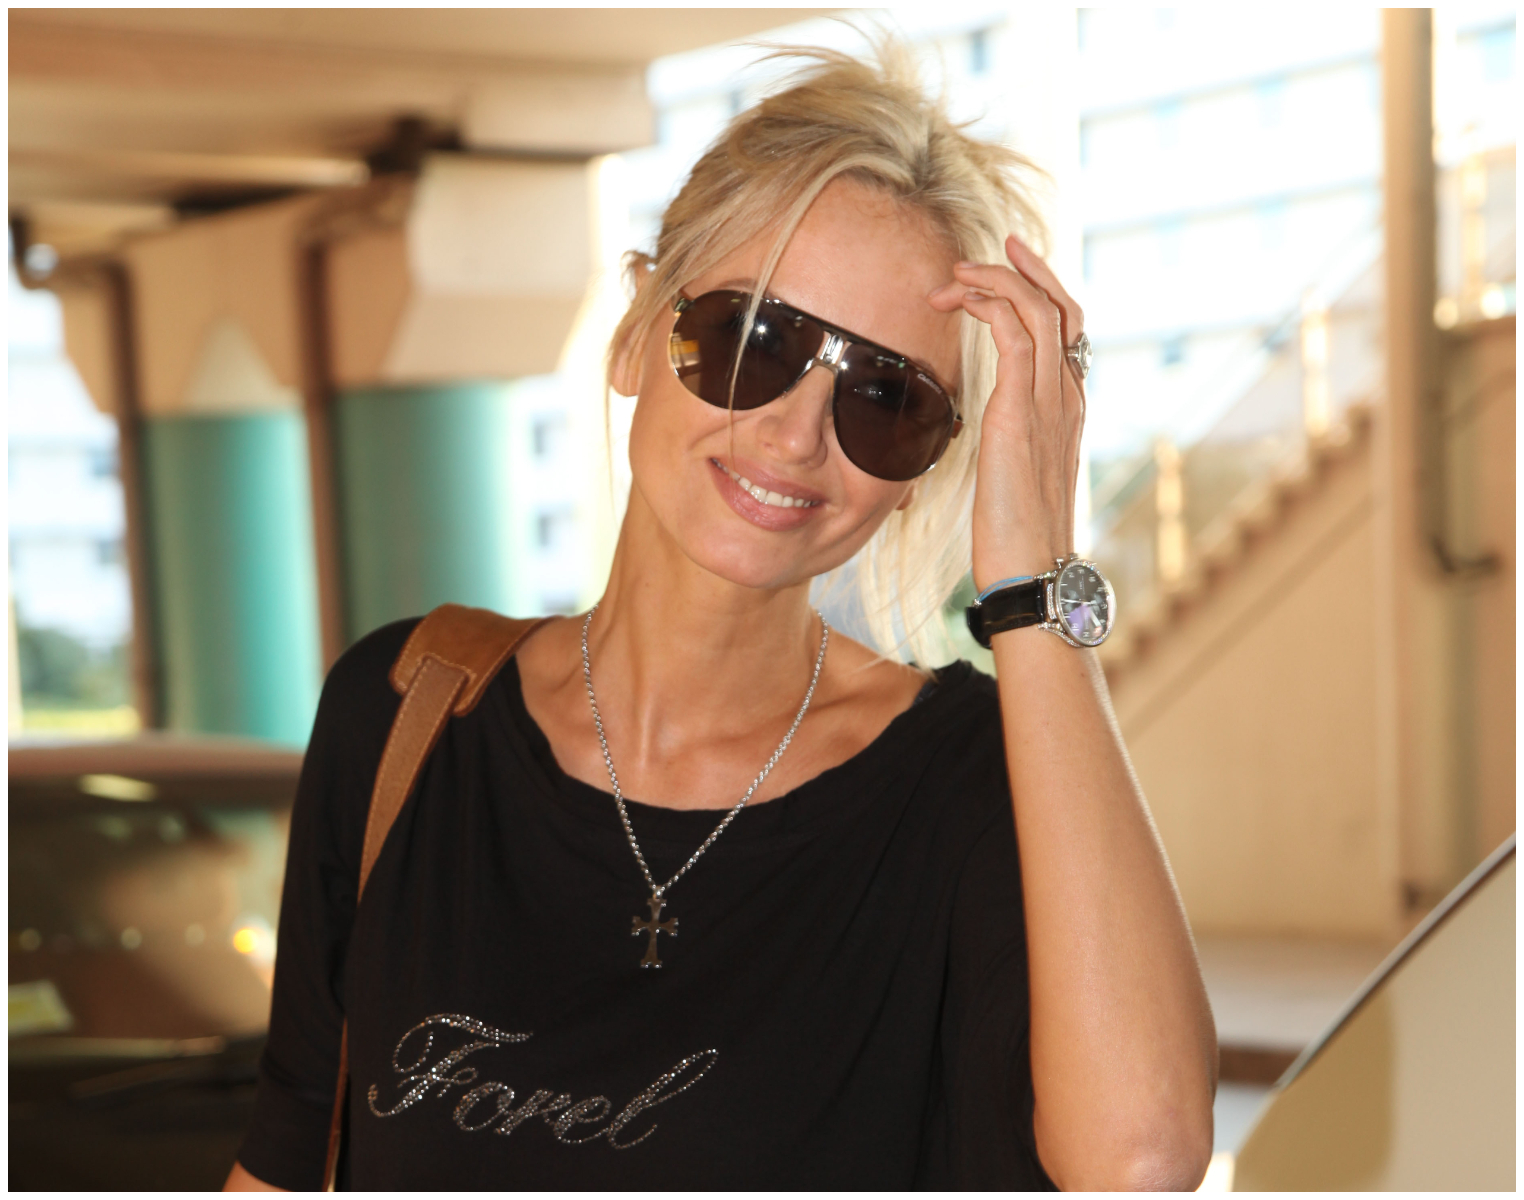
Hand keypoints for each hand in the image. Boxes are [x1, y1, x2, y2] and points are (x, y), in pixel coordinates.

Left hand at [929, 234, 1086, 591]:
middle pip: (1060, 305)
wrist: (1032, 568)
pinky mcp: (1020, 413)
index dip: (1039, 289)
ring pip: (1036, 310)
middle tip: (981, 253)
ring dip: (992, 281)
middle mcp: (1067, 396)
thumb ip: (1012, 439)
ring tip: (953, 277)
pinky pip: (1014, 335)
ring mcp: (1049, 402)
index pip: (1065, 329)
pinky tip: (959, 302)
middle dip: (1022, 268)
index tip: (1005, 267)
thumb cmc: (1017, 534)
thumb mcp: (1015, 474)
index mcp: (1068, 407)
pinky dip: (988, 305)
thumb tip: (991, 430)